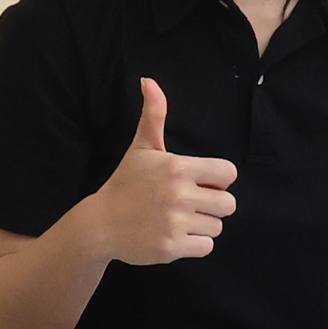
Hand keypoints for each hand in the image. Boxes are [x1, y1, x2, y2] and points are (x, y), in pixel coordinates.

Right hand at [85, 78, 236, 265]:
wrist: (99, 224)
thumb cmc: (125, 184)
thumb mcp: (141, 148)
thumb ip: (153, 115)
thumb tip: (149, 80)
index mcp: (178, 167)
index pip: (228, 174)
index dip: (217, 179)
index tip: (199, 182)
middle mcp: (179, 194)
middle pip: (228, 204)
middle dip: (212, 205)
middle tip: (189, 205)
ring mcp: (175, 223)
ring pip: (217, 227)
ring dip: (203, 225)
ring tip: (179, 220)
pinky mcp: (172, 248)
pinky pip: (206, 247)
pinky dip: (194, 244)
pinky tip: (175, 235)